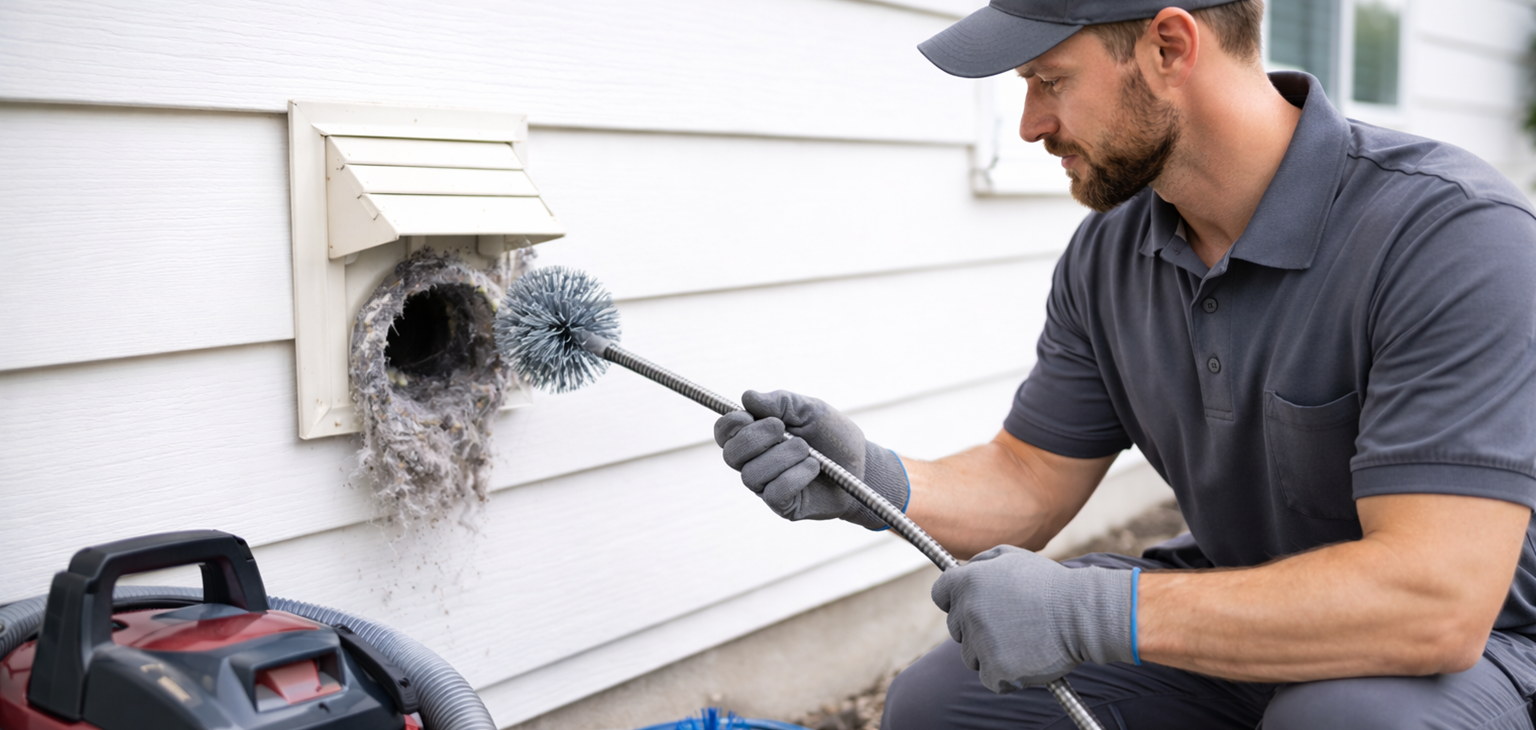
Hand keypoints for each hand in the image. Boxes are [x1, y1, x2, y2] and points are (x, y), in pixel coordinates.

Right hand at [713, 389, 907, 528]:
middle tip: (781, 429)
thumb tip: (747, 397)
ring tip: (807, 451)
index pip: (724, 432)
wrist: (862, 465)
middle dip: (755, 438)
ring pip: (752, 474)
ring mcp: (767, 486)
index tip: (749, 415)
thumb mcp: (811, 410)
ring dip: (782, 456)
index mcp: (756, 437)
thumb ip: (781, 402)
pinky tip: (813, 468)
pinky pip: (774, 492)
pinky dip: (795, 476)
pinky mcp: (783, 506)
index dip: (730, 423)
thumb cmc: (832, 436)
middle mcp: (755, 462)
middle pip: (731, 454)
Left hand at [931, 545, 1136, 692]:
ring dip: (989, 652)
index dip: (955, 599)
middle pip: (955, 628)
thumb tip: (961, 571)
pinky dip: (1005, 675)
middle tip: (1008, 624)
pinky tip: (1025, 659)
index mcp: (967, 582)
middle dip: (975, 628)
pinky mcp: (996, 670)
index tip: (971, 605)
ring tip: (1021, 639)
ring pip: (970, 656)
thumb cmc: (1049, 584)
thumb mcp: (1013, 557)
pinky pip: (989, 678)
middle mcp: (967, 611)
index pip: (941, 594)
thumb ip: (981, 562)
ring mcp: (980, 642)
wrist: (1082, 613)